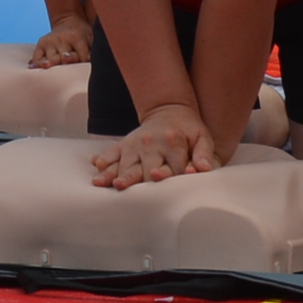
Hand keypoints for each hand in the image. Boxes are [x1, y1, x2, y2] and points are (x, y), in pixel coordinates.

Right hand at [25, 14, 94, 71]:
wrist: (68, 22)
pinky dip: (40, 65)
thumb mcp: (91, 38)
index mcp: (76, 37)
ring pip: (52, 61)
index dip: (84, 64)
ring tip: (60, 70)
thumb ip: (92, 51)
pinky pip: (37, 59)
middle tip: (72, 69)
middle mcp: (61, 38)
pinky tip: (46, 67)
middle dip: (70, 67)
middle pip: (65, 60)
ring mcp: (50, 41)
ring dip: (57, 67)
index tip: (84, 64)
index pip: (81, 58)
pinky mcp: (41, 44)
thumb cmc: (82, 34)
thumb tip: (88, 61)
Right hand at [92, 104, 221, 186]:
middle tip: (133, 193)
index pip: (171, 169)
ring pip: (125, 165)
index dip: (169, 180)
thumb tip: (203, 170)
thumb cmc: (188, 129)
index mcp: (172, 143)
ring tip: (111, 185)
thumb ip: (204, 154)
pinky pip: (110, 155)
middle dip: (141, 182)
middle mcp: (150, 144)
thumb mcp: (202, 137)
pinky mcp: (123, 145)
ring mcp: (134, 145)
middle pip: (145, 170)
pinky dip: (104, 165)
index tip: (165, 190)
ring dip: (119, 176)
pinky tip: (97, 175)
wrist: (169, 109)